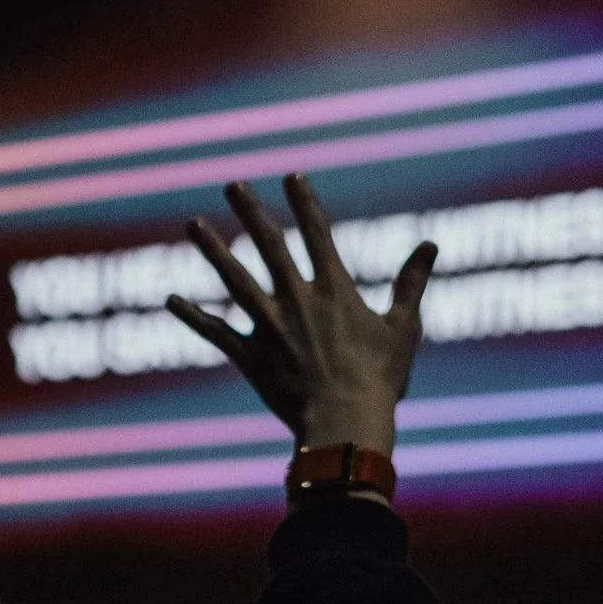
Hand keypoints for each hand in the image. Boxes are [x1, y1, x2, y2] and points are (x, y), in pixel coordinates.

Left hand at [168, 172, 434, 455]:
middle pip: (269, 245)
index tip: (291, 177)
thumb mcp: (403, 329)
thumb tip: (431, 244)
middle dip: (250, 211)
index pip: (317, 233)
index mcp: (335, 291)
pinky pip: (217, 334)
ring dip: (213, 250)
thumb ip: (412, 283)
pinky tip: (171, 300)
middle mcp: (298, 301)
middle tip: (232, 185)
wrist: (346, 425)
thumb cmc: (380, 381)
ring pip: (235, 280)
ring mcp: (270, 328)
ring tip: (193, 224)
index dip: (304, 202)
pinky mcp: (251, 359)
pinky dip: (194, 317)